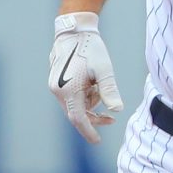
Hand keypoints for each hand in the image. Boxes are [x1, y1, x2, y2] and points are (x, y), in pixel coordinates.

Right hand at [48, 12, 122, 143]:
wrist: (74, 30)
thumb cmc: (91, 48)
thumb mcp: (104, 70)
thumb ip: (109, 91)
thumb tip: (117, 110)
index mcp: (69, 89)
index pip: (78, 119)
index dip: (89, 132)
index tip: (98, 141)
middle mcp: (58, 90)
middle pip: (76, 114)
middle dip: (93, 118)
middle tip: (110, 119)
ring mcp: (54, 86)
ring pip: (74, 105)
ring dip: (89, 103)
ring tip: (98, 85)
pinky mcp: (55, 81)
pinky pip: (70, 96)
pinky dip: (82, 96)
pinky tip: (91, 83)